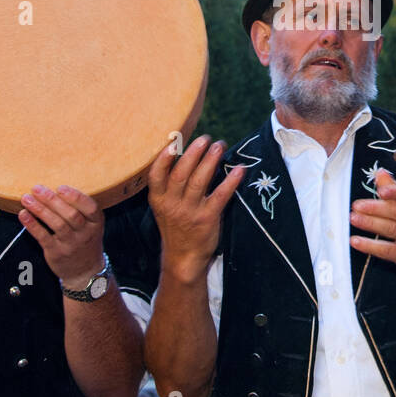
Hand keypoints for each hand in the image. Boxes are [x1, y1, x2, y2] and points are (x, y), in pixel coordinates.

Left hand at [16, 184, 105, 284]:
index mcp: (96, 223)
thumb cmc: (85, 241)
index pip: (90, 207)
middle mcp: (85, 234)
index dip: (75, 197)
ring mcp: (71, 244)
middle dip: (52, 200)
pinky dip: (32, 225)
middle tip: (37, 188)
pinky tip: (24, 215)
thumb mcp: (92, 225)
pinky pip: (43, 237)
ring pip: (56, 224)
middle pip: (70, 214)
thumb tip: (55, 187)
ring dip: (40, 209)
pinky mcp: (56, 253)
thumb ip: (80, 209)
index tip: (60, 187)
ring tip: (26, 198)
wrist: (85, 271)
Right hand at [147, 135, 243, 284]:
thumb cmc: (176, 226)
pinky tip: (239, 170)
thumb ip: (170, 185)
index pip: (156, 176)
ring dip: (210, 161)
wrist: (183, 258)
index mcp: (158, 199)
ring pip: (199, 182)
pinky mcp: (206, 219)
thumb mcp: (164, 207)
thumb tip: (188, 152)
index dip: (163, 159)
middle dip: (193, 153)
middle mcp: (171, 204)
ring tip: (220, 145)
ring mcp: (189, 212)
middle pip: (181, 174)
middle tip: (205, 138)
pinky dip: (230, 181)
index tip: (172, 143)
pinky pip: (220, 196)